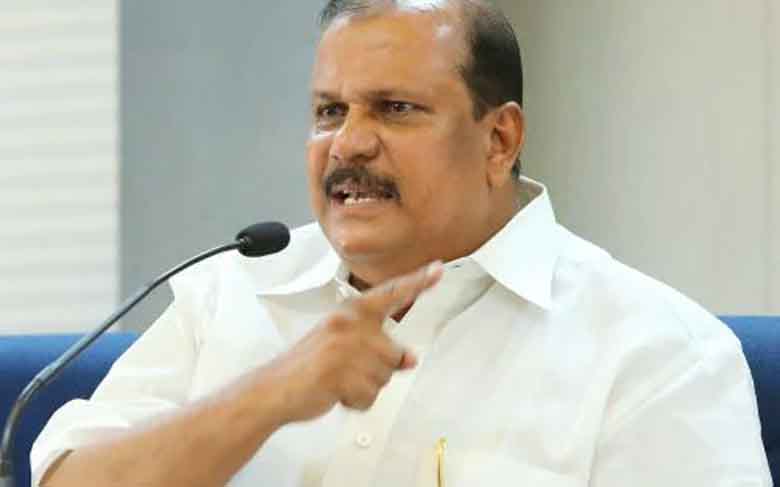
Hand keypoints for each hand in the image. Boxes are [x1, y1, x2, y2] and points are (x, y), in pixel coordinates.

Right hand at [262, 261, 443, 423]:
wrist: (273, 388)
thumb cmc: (306, 366)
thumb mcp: (344, 348)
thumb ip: (378, 348)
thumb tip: (410, 358)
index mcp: (350, 313)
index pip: (390, 294)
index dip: (417, 282)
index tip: (436, 269)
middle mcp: (349, 325)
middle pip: (393, 353)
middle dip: (376, 371)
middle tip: (346, 371)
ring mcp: (344, 348)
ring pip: (384, 377)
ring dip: (364, 388)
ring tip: (339, 381)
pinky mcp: (339, 372)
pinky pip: (369, 396)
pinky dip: (356, 402)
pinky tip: (336, 392)